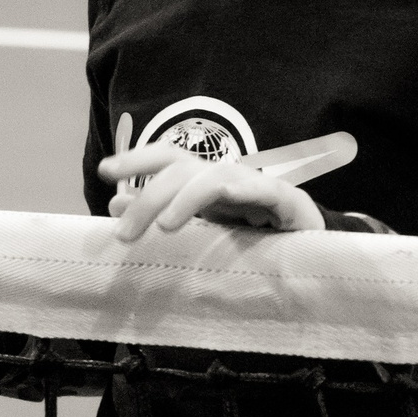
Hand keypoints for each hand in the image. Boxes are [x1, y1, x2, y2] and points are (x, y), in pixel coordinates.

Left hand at [97, 142, 325, 241]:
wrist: (312, 256)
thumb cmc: (252, 242)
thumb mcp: (200, 230)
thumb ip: (162, 216)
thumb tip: (116, 206)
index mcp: (206, 182)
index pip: (168, 160)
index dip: (137, 161)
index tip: (105, 171)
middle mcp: (229, 178)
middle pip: (184, 170)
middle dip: (150, 196)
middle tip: (123, 233)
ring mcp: (259, 188)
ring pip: (217, 178)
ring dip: (187, 198)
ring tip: (165, 226)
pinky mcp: (290, 204)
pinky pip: (267, 191)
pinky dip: (248, 188)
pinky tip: (230, 194)